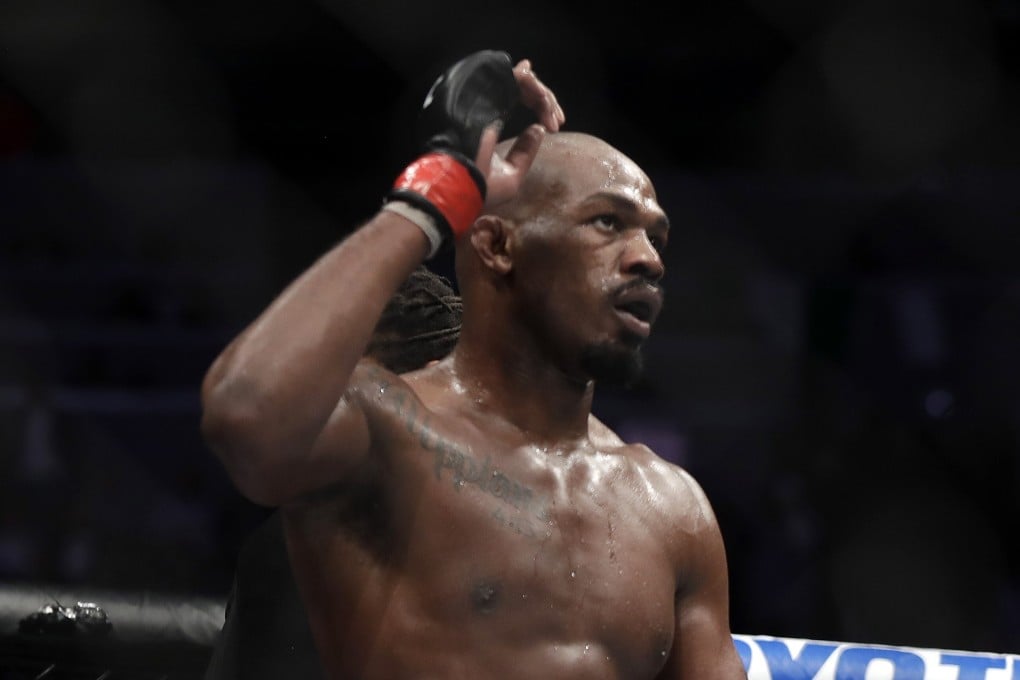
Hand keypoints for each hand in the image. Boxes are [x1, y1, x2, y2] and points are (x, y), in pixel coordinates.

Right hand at [475, 60, 565, 208]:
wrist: (460, 185)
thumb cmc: (481, 187)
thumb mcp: (511, 174)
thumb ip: (525, 152)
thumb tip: (539, 129)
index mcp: (490, 119)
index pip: (518, 98)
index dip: (539, 104)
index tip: (555, 124)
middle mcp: (487, 105)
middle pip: (523, 87)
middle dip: (546, 101)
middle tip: (558, 120)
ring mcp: (486, 98)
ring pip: (524, 81)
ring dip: (544, 98)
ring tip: (554, 120)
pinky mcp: (487, 93)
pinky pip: (518, 79)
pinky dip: (535, 90)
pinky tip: (545, 105)